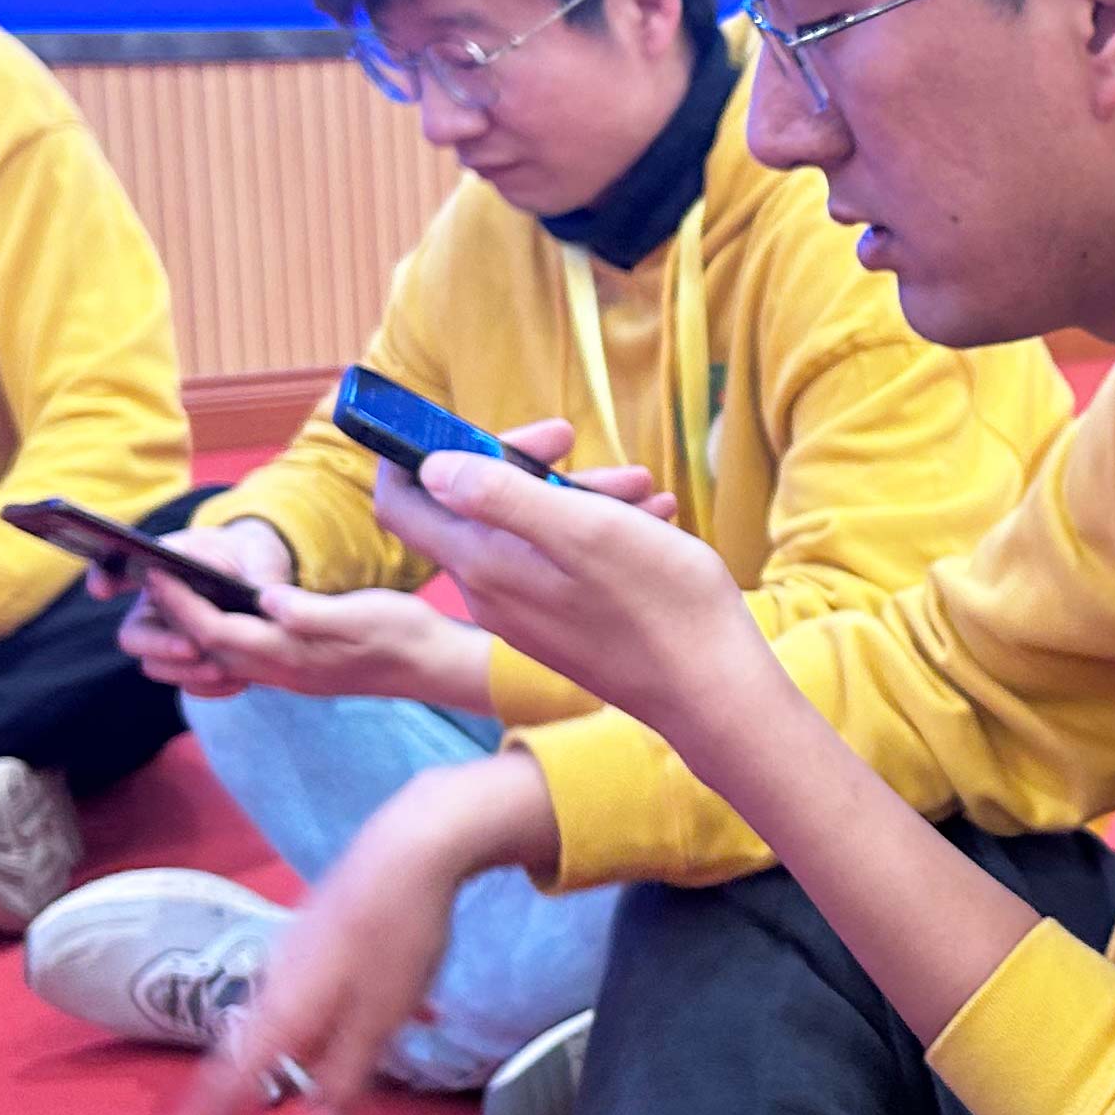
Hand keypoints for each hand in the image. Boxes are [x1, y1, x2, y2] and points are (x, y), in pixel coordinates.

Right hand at [110, 519, 293, 699]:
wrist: (266, 583)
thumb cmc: (250, 556)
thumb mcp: (253, 549)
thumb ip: (252, 569)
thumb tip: (262, 597)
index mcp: (157, 573)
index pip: (113, 572)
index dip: (102, 578)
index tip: (103, 588)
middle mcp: (155, 611)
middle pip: (133, 636)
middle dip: (158, 644)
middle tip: (190, 647)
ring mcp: (170, 643)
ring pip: (157, 667)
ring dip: (184, 672)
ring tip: (218, 668)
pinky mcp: (195, 668)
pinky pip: (191, 686)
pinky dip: (210, 688)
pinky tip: (238, 681)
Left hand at [129, 581, 497, 710]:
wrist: (437, 666)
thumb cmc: (404, 634)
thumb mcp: (360, 612)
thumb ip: (309, 611)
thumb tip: (265, 599)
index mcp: (292, 654)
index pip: (219, 631)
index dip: (183, 605)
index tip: (158, 575)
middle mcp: (285, 671)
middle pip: (212, 650)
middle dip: (178, 618)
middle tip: (154, 584)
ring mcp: (294, 675)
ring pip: (227, 659)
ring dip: (196, 632)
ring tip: (179, 599)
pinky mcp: (304, 672)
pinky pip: (248, 661)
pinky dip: (224, 641)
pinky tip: (225, 620)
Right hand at [175, 758, 554, 1114]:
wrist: (411, 844)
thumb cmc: (395, 940)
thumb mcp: (378, 1023)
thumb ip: (347, 1081)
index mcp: (282, 1011)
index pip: (229, 1080)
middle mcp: (277, 983)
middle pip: (257, 1051)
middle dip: (255, 1094)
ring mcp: (299, 953)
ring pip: (303, 1020)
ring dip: (325, 1053)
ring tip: (353, 1075)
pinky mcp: (325, 932)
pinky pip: (334, 990)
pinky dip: (361, 1014)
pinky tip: (421, 1011)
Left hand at [370, 426, 750, 749]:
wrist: (712, 692)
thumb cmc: (658, 606)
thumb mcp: (585, 530)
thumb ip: (502, 496)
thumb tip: (432, 466)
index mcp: (484, 566)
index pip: (402, 504)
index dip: (412, 453)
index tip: (456, 422)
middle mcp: (492, 594)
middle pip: (470, 507)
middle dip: (520, 462)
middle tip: (571, 437)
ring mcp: (527, 613)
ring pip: (525, 530)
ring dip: (572, 494)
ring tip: (640, 483)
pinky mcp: (561, 626)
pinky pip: (558, 560)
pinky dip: (594, 529)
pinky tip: (650, 518)